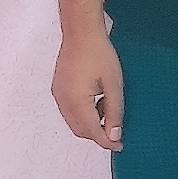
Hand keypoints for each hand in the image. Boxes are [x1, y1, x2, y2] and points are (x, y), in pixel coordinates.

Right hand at [51, 29, 123, 150]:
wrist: (81, 32)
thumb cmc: (99, 54)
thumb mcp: (113, 84)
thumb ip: (114, 112)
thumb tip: (114, 136)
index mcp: (76, 102)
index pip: (92, 132)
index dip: (107, 142)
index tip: (120, 145)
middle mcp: (63, 102)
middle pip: (81, 131)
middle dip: (98, 134)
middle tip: (117, 129)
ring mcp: (58, 96)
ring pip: (74, 123)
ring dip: (91, 124)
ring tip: (108, 108)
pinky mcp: (58, 90)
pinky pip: (69, 112)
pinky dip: (83, 115)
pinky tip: (97, 101)